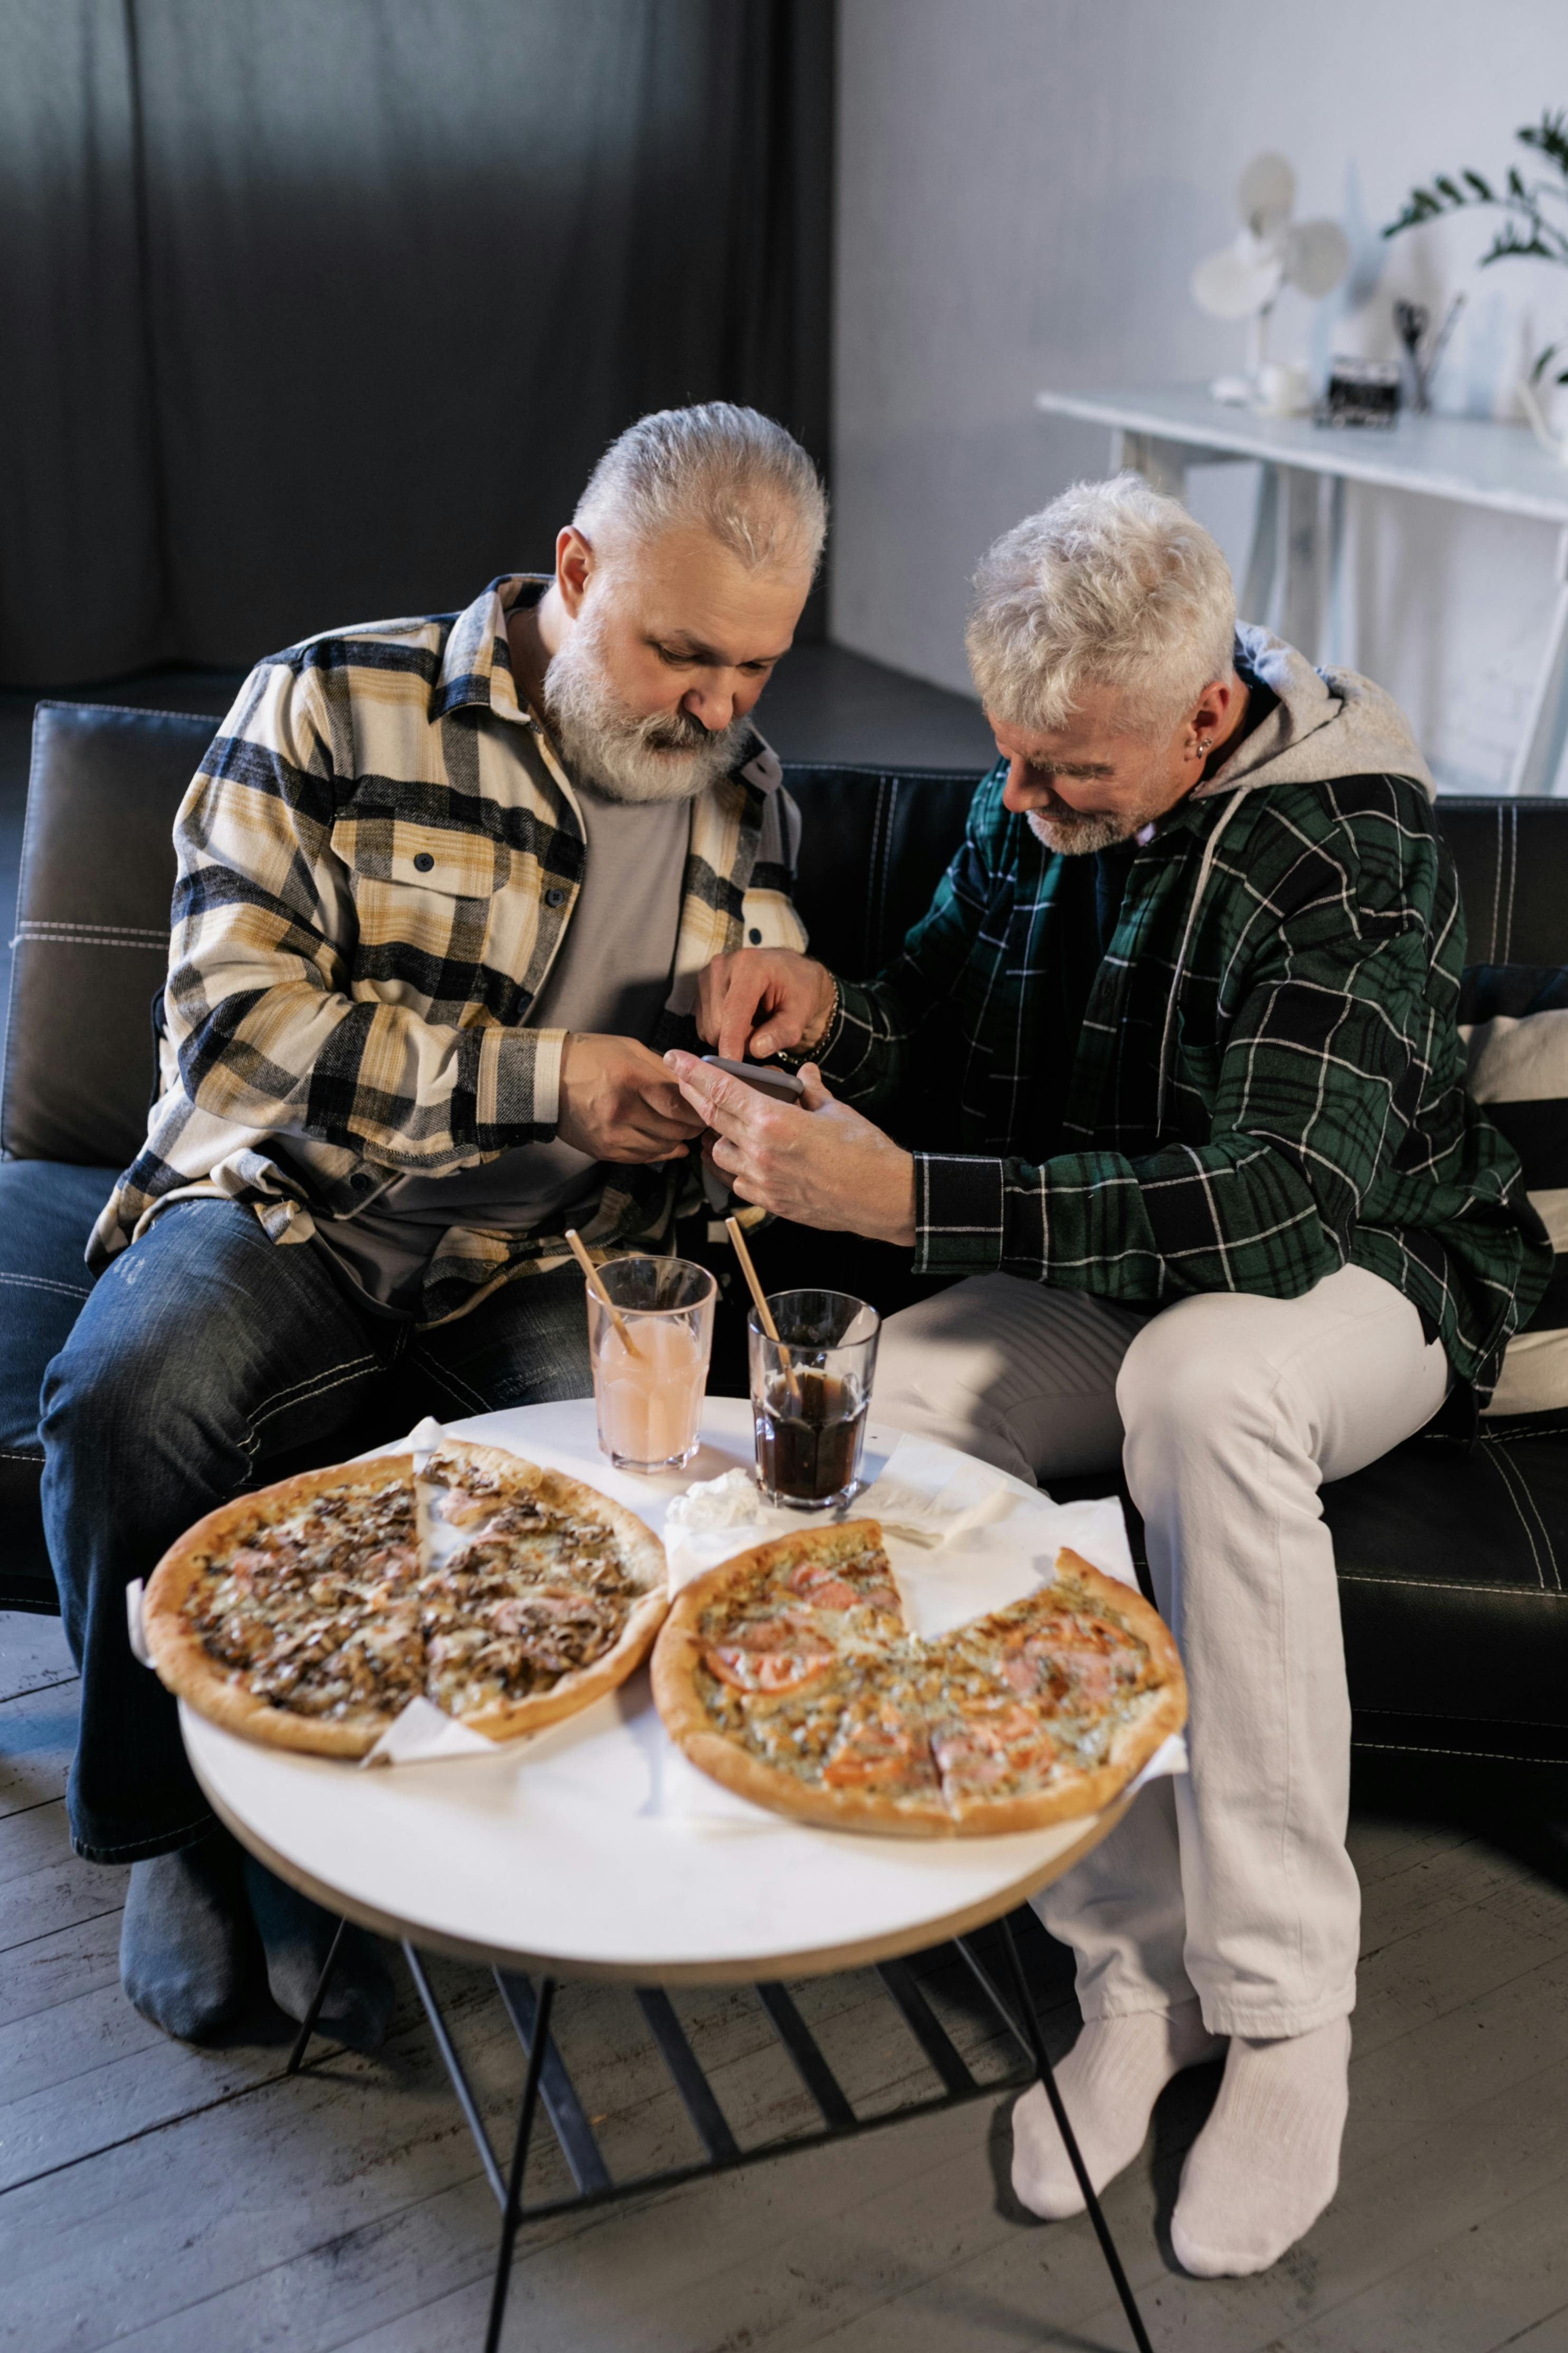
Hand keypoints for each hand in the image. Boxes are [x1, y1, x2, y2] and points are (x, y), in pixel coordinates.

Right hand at [556, 1034, 705, 1162]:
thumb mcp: (630, 1050)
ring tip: (680, 1127)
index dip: (699, 1110)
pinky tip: (665, 1141)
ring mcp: (612, 1135)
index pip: (678, 1104)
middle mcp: (621, 1112)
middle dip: (693, 1126)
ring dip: (677, 1140)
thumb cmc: (590, 1057)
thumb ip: (664, 1070)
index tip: (709, 1107)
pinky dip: (659, 1151)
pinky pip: (644, 1158)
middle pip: (674, 1130)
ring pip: (662, 1148)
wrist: (545, 1080)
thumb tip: (694, 1086)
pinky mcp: (605, 1150)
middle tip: (700, 1119)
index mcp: (630, 1080)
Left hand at [665, 1052, 915, 1242]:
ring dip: (720, 1136)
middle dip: (693, 1095)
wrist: (884, 1198)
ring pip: (719, 1153)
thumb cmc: (865, 1153)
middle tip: (683, 1080)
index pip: (721, 1090)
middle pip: (712, 1117)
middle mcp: (760, 1151)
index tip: (675, 1059)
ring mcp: (762, 1180)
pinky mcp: (770, 1202)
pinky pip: (738, 1181)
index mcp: (774, 1121)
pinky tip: (753, 1159)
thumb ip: (812, 1090)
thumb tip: (804, 1074)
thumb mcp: (837, 1111)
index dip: (693, 1071)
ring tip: (731, 1126)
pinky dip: (739, 1167)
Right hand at [695, 947, 836, 1061]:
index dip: (732, 1040)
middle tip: (766, 1032)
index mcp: (749, 965)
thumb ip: (784, 1031)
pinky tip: (741, 1020)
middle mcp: (721, 966)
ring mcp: (706, 978)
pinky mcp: (699, 991)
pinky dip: (723, 1032)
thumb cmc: (798, 991)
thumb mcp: (802, 1012)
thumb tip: (757, 1049)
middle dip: (741, 1040)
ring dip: (733, 1037)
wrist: (791, 975)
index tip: (732, 1063)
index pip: (734, 1009)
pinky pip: (704, 1029)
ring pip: (709, 1030)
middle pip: (718, 1024)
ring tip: (756, 1022)